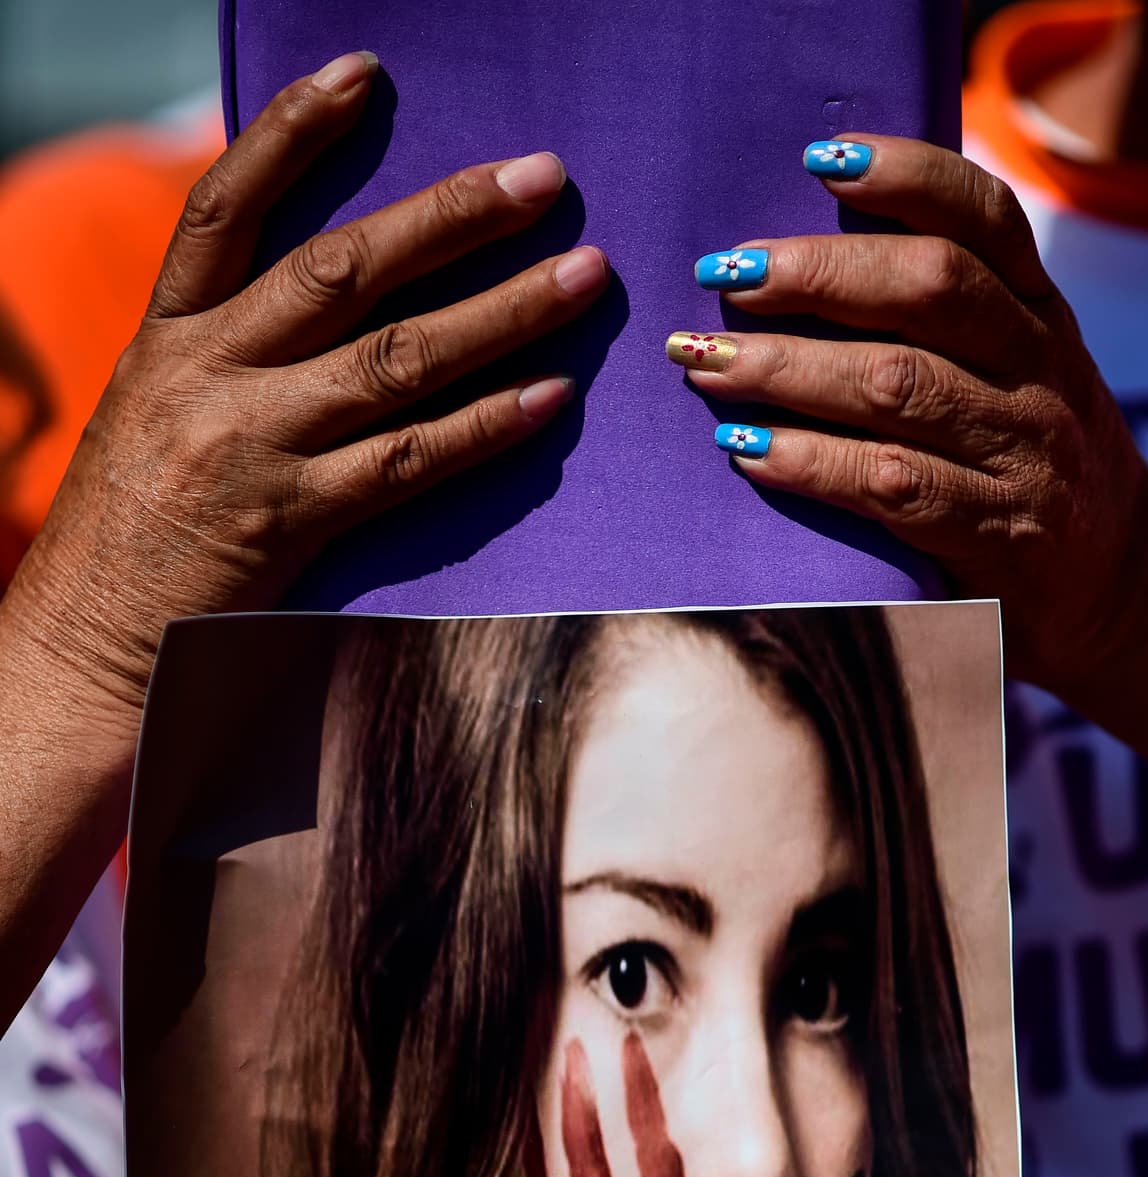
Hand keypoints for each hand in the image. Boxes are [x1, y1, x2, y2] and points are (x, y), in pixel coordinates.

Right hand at [5, 50, 607, 729]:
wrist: (82, 646)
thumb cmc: (130, 534)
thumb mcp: (155, 415)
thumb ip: (227, 353)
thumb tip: (330, 303)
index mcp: (168, 336)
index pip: (224, 207)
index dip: (292, 132)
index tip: (365, 75)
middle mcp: (207, 373)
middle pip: (342, 268)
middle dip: (451, 217)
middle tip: (544, 179)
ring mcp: (250, 446)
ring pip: (393, 358)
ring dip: (500, 312)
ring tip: (581, 275)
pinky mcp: (290, 523)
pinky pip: (404, 462)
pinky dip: (481, 428)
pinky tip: (547, 398)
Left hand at [675, 135, 1147, 704]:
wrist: (1119, 588)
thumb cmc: (1027, 468)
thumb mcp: (1017, 378)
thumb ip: (945, 326)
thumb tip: (803, 266)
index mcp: (1042, 315)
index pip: (983, 217)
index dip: (905, 177)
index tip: (820, 160)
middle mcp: (1042, 370)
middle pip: (928, 288)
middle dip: (814, 275)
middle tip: (724, 277)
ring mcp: (1024, 453)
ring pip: (896, 385)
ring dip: (787, 370)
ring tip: (707, 366)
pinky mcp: (999, 534)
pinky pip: (891, 485)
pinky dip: (810, 463)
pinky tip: (747, 452)